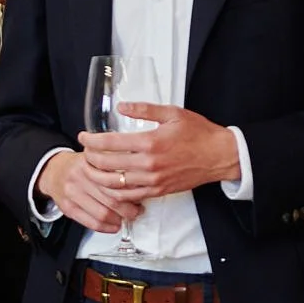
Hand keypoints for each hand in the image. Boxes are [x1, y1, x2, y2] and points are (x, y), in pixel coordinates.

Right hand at [34, 150, 143, 233]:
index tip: (141, 195)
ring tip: (125, 218)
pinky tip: (113, 226)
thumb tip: (139, 181)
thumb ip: (114, 166)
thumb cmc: (79, 166)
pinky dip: (106, 228)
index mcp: (90, 163)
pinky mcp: (68, 208)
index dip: (132, 191)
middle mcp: (80, 177)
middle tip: (137, 210)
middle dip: (129, 209)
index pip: (116, 181)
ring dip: (119, 220)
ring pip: (102, 213)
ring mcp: (72, 194)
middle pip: (111, 198)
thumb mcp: (96, 158)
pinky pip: (91, 223)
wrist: (53, 171)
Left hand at [78, 103, 240, 198]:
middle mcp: (149, 164)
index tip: (83, 136)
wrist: (220, 156)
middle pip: (108, 165)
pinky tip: (107, 185)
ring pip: (115, 184)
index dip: (92, 141)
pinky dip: (114, 193)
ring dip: (98, 177)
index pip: (110, 143)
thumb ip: (145, 109)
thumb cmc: (199, 133)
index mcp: (150, 142)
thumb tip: (122, 106)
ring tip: (90, 169)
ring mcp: (153, 181)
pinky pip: (129, 196)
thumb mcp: (172, 113)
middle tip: (84, 151)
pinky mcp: (158, 191)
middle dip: (90, 158)